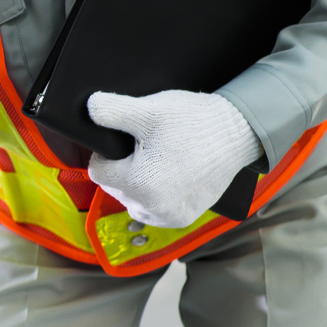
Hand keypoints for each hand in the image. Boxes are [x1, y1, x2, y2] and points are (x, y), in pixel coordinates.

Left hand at [87, 90, 262, 227]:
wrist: (237, 134)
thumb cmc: (194, 122)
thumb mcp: (148, 110)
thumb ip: (112, 110)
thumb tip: (89, 107)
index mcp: (138, 183)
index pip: (98, 171)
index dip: (107, 154)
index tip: (127, 143)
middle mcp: (151, 208)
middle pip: (115, 187)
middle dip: (124, 169)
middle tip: (148, 149)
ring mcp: (168, 217)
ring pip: (132, 200)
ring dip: (139, 184)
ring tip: (159, 161)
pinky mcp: (183, 219)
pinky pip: (153, 210)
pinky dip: (155, 196)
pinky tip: (167, 177)